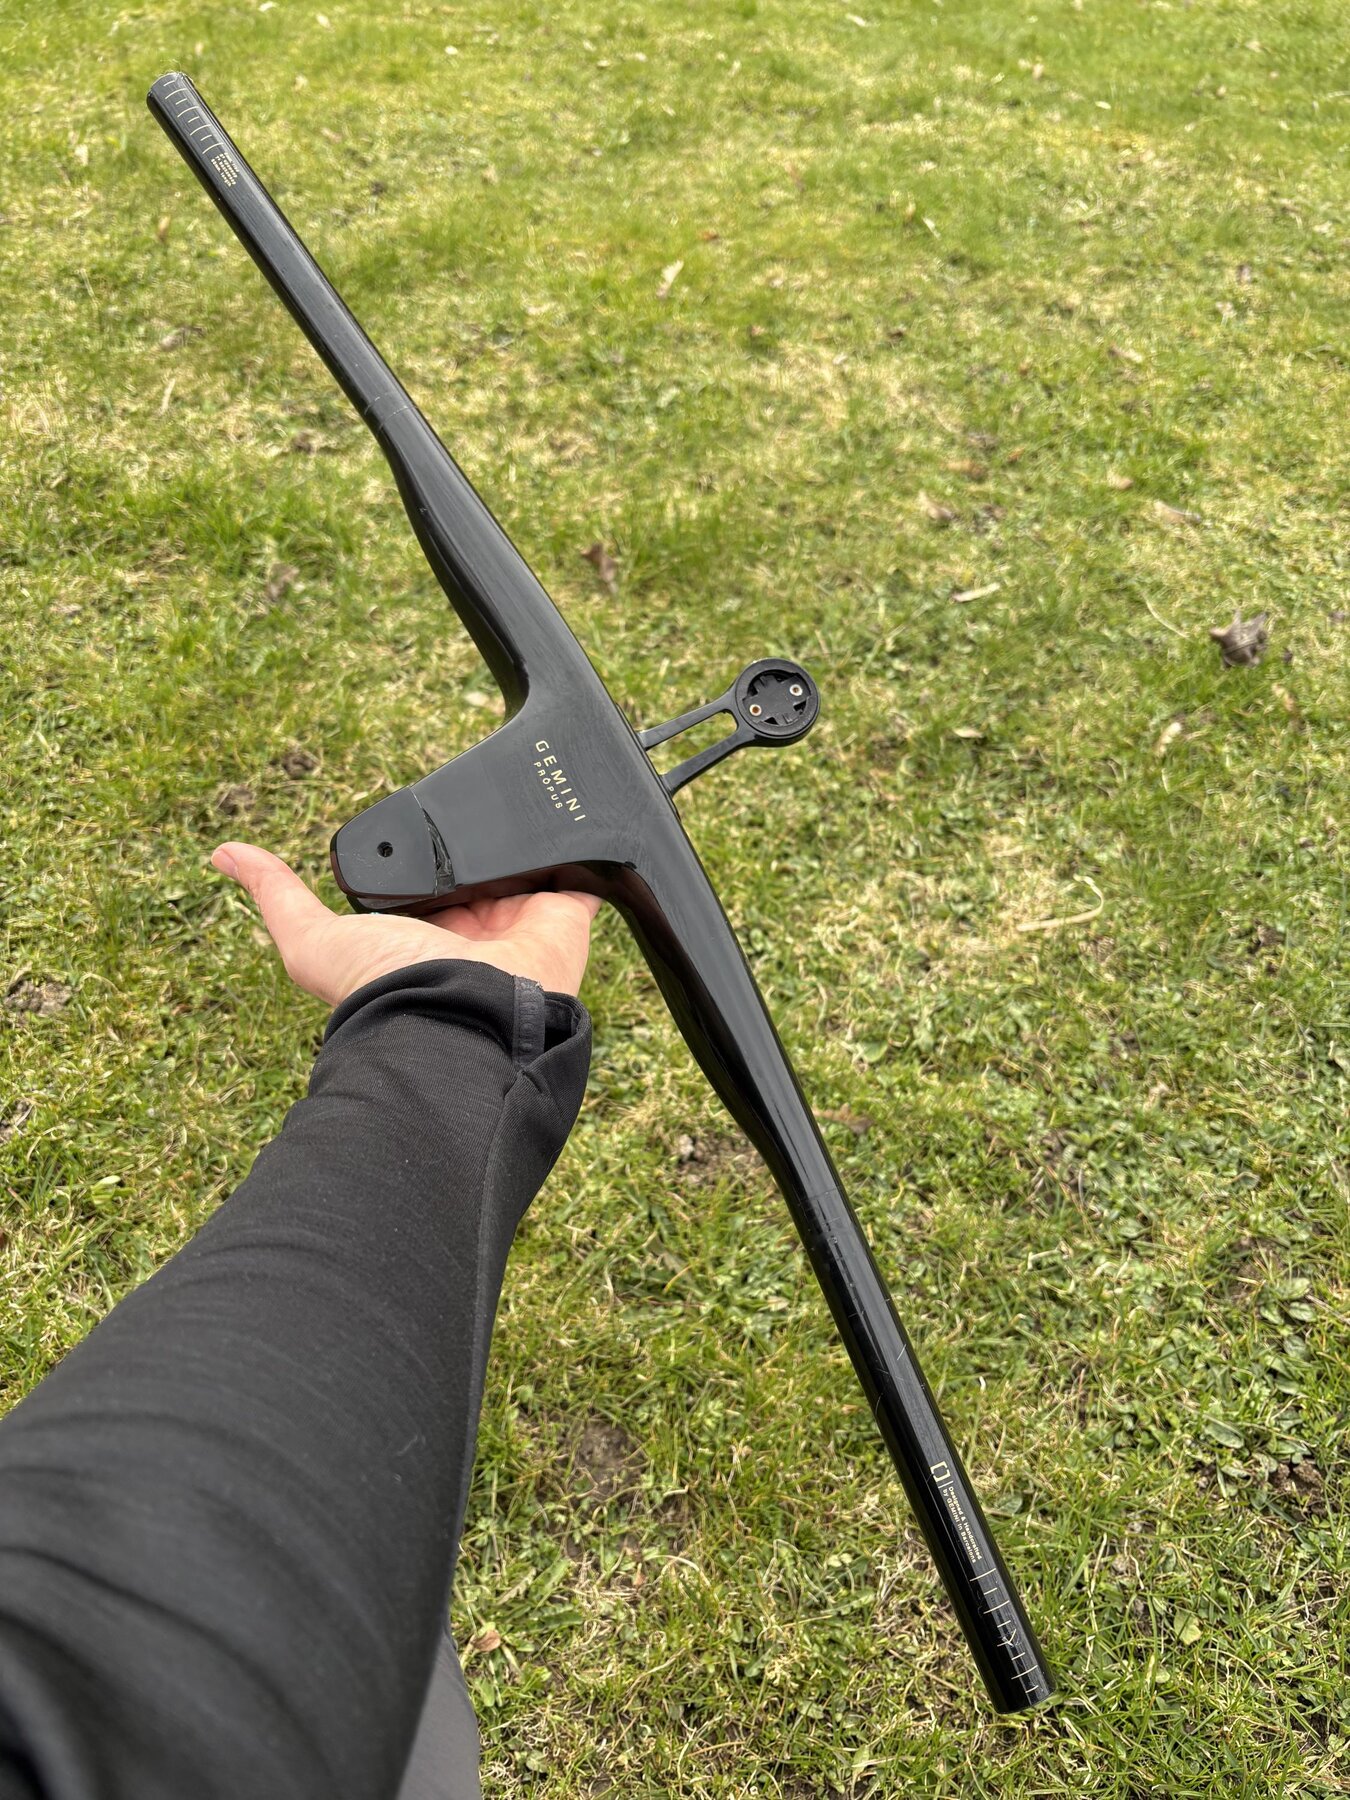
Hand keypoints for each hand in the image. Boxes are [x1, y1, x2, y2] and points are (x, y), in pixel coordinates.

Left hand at [212, 842, 601, 1005]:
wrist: (457, 1016)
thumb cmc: (386, 989)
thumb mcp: (312, 940)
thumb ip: (277, 896)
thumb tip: (223, 853)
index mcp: (419, 938)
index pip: (425, 889)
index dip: (422, 861)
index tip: (419, 829)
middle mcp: (472, 933)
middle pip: (479, 878)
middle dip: (478, 849)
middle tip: (476, 807)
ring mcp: (521, 925)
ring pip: (527, 871)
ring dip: (526, 843)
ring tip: (526, 799)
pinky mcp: (564, 917)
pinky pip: (580, 878)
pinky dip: (580, 855)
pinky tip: (572, 825)